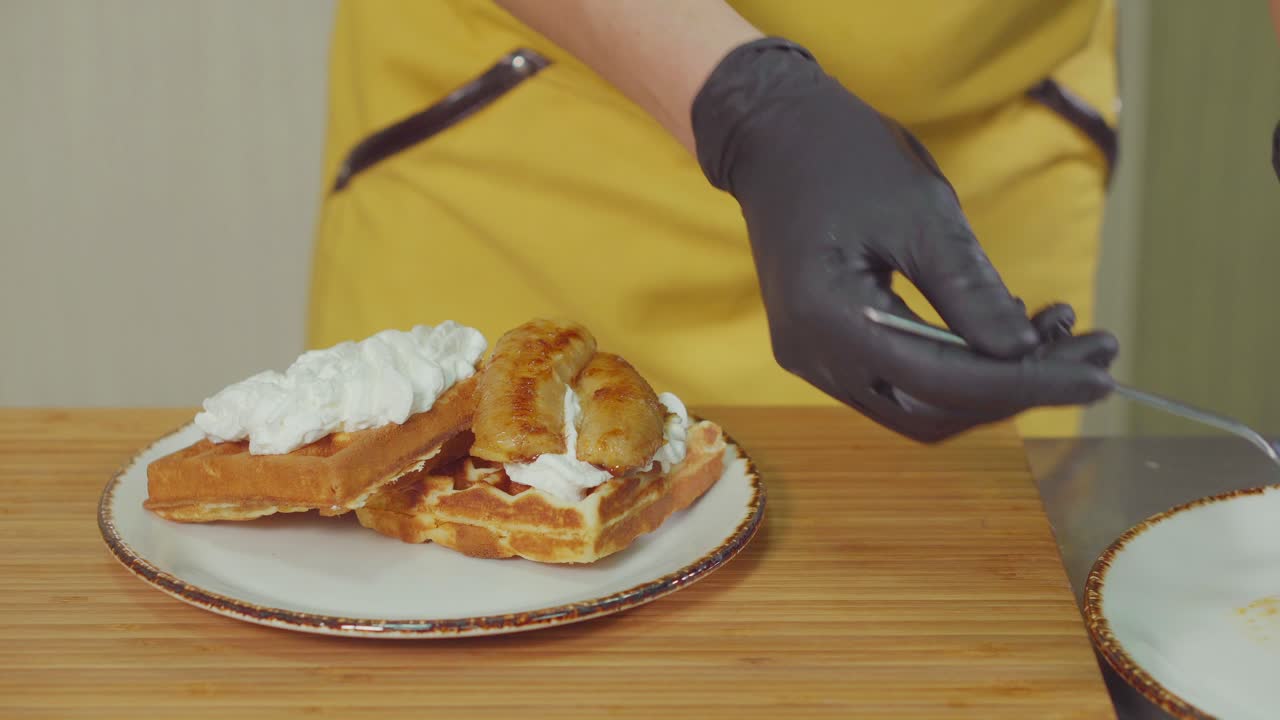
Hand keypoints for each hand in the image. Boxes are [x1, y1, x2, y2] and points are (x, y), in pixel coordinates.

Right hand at [691, 38, 1118, 441]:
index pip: (942, 383)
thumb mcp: (920, 211)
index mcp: (829, 320)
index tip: (1101, 374)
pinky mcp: (825, 351)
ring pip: (918, 408)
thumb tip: (1028, 353)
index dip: (1027, 384)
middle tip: (1092, 350)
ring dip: (992, 384)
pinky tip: (1002, 332)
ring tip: (1056, 334)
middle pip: (931, 412)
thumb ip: (969, 290)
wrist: (775, 139)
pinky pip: (900, 384)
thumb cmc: (846, 158)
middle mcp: (814, 357)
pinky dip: (959, 371)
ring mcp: (814, 360)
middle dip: (1017, 389)